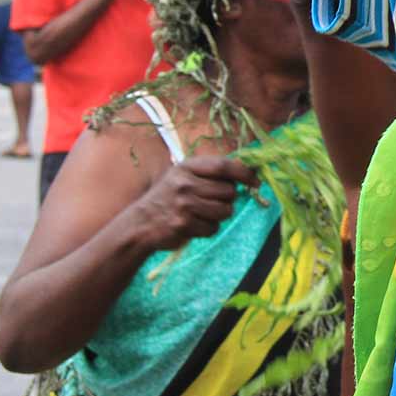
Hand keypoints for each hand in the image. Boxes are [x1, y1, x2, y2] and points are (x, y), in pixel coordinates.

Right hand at [120, 155, 255, 252]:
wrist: (140, 223)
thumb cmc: (168, 198)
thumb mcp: (182, 176)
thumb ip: (209, 173)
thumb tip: (246, 172)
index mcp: (187, 167)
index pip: (224, 166)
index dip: (244, 173)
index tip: (256, 181)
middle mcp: (185, 183)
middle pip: (228, 191)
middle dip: (228, 199)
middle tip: (213, 202)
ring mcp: (184, 204)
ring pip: (225, 211)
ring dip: (219, 215)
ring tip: (203, 213)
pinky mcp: (184, 224)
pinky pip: (213, 228)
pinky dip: (208, 228)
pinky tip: (193, 224)